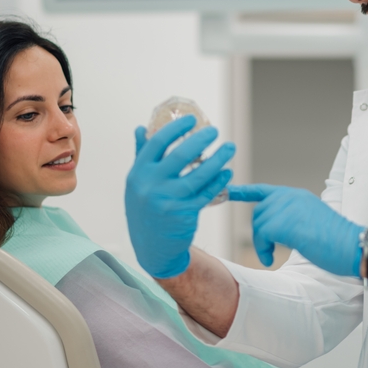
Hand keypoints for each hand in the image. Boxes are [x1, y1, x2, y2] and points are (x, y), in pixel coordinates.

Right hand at [125, 115, 234, 278]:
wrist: (151, 247)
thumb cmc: (145, 209)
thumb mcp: (137, 183)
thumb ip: (141, 156)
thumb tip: (142, 128)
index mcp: (138, 173)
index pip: (157, 143)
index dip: (176, 128)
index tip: (192, 120)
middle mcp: (151, 186)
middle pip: (180, 155)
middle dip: (201, 140)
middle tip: (215, 131)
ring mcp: (168, 200)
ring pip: (199, 174)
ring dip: (218, 159)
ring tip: (229, 148)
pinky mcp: (184, 213)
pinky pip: (207, 193)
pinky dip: (219, 181)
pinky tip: (227, 173)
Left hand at [227, 184, 362, 276]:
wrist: (352, 246)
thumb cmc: (336, 242)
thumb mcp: (310, 221)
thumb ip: (290, 218)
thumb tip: (273, 229)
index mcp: (297, 195)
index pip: (263, 190)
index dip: (243, 192)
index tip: (227, 191)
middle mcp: (291, 196)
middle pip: (258, 212)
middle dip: (259, 233)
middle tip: (269, 251)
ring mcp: (288, 206)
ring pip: (258, 224)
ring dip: (261, 244)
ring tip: (272, 256)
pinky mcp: (285, 221)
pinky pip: (261, 235)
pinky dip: (263, 249)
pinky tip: (271, 258)